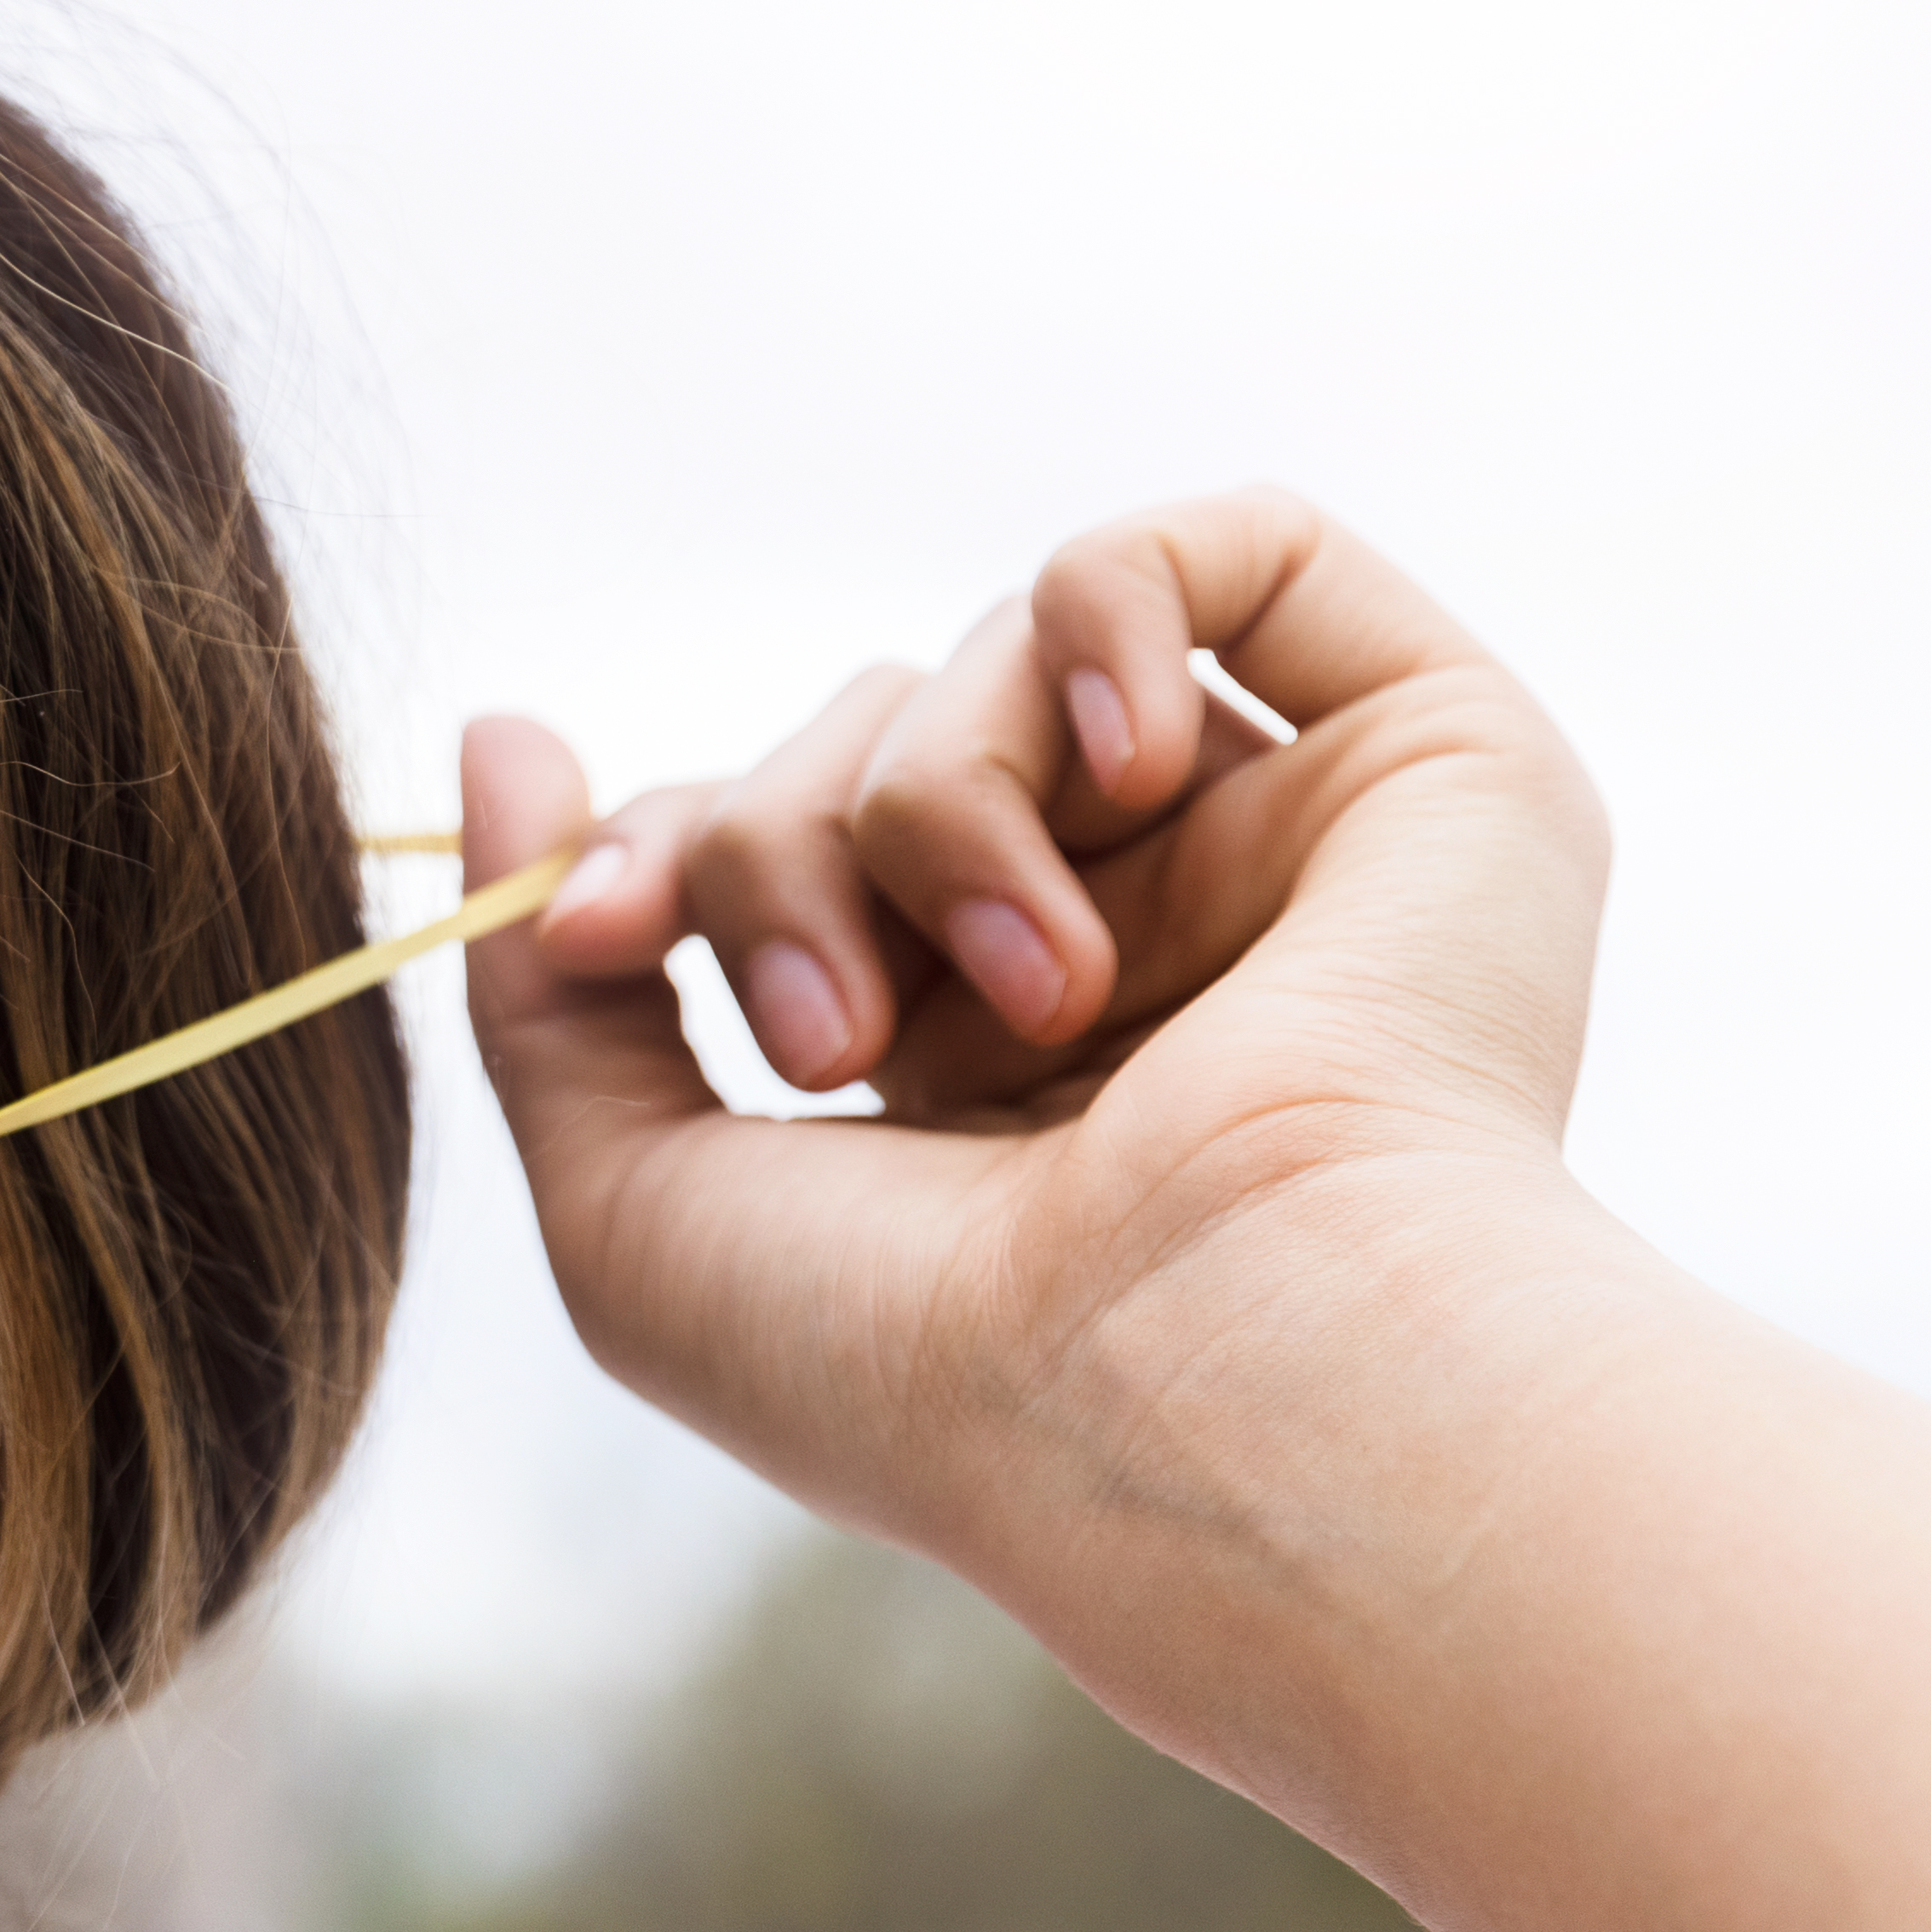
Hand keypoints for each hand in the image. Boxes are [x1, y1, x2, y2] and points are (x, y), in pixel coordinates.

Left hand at [459, 490, 1613, 1603]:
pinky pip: (1234, 548)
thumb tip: (503, 737)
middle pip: (854, 746)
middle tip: (830, 1040)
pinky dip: (1113, 614)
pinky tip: (1121, 769)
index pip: (764, 843)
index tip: (595, 935)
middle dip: (775, 851)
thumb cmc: (916, 1361)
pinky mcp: (1427, 763)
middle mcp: (1125, 950)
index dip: (655, 854)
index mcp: (961, 1069)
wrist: (1195, 1383)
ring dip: (935, 801)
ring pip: (1000, 664)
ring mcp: (1274, 854)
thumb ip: (545, 992)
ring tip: (1026, 995)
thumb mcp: (631, 1212)